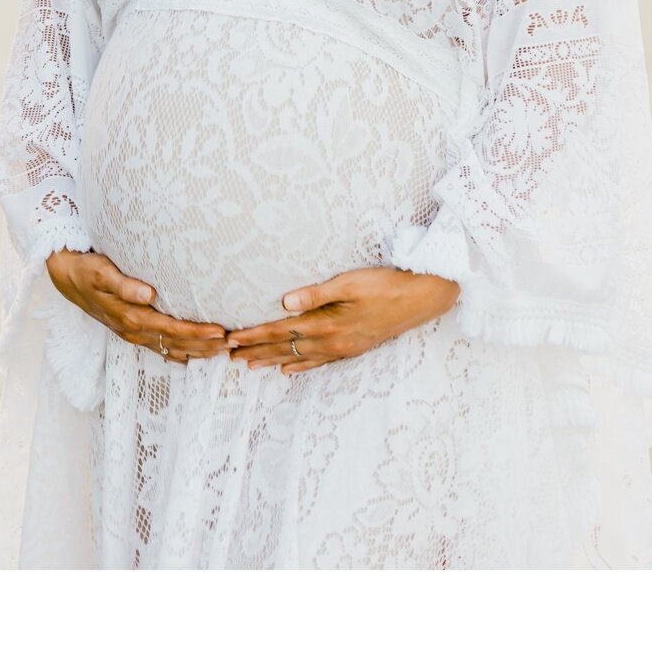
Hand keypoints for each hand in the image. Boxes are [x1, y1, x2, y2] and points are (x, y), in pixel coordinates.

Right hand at [46, 249, 227, 363]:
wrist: (68, 276)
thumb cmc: (88, 271)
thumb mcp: (102, 273)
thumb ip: (125, 285)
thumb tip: (149, 294)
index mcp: (130, 317)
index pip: (171, 329)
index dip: (196, 333)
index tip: (220, 331)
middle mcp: (133, 330)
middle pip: (175, 343)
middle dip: (204, 345)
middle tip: (233, 343)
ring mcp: (133, 333)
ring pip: (170, 348)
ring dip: (196, 352)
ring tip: (223, 351)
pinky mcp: (133, 331)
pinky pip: (160, 347)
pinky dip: (180, 352)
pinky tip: (196, 355)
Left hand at [225, 268, 460, 373]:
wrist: (422, 299)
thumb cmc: (387, 285)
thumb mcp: (352, 282)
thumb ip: (317, 293)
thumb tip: (285, 302)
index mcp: (327, 323)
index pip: (282, 330)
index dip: (255, 334)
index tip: (230, 338)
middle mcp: (331, 341)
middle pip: (286, 347)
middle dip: (256, 350)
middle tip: (228, 357)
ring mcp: (342, 348)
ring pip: (299, 357)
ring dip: (272, 359)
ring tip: (249, 366)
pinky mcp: (353, 348)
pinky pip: (319, 362)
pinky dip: (300, 366)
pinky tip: (289, 369)